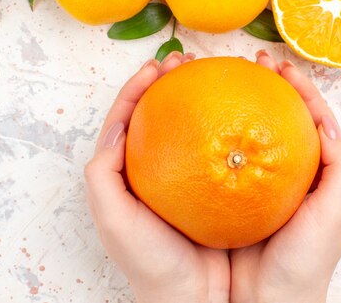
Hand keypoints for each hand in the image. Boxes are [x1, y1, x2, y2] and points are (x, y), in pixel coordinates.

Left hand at [84, 52, 229, 302]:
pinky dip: (223, 127)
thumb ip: (103, 174)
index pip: (126, 118)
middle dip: (168, 82)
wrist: (190, 296)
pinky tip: (238, 116)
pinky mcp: (211, 185)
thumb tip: (117, 127)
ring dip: (196, 98)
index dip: (138, 87)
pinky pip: (215, 148)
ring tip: (212, 76)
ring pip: (187, 126)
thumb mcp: (113, 219)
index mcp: (125, 172)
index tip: (158, 66)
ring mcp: (183, 175)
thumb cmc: (149, 262)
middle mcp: (153, 168)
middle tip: (186, 61)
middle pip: (157, 113)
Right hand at [230, 50, 340, 302]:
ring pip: (254, 132)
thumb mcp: (335, 213)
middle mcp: (291, 172)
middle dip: (272, 87)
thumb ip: (340, 168)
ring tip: (228, 80)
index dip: (300, 90)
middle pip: (283, 118)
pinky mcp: (235, 192)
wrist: (266, 300)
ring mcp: (262, 180)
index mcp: (319, 172)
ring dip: (245, 104)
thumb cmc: (305, 262)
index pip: (313, 120)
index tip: (280, 68)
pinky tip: (206, 122)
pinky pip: (229, 155)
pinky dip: (221, 134)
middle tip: (254, 63)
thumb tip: (323, 126)